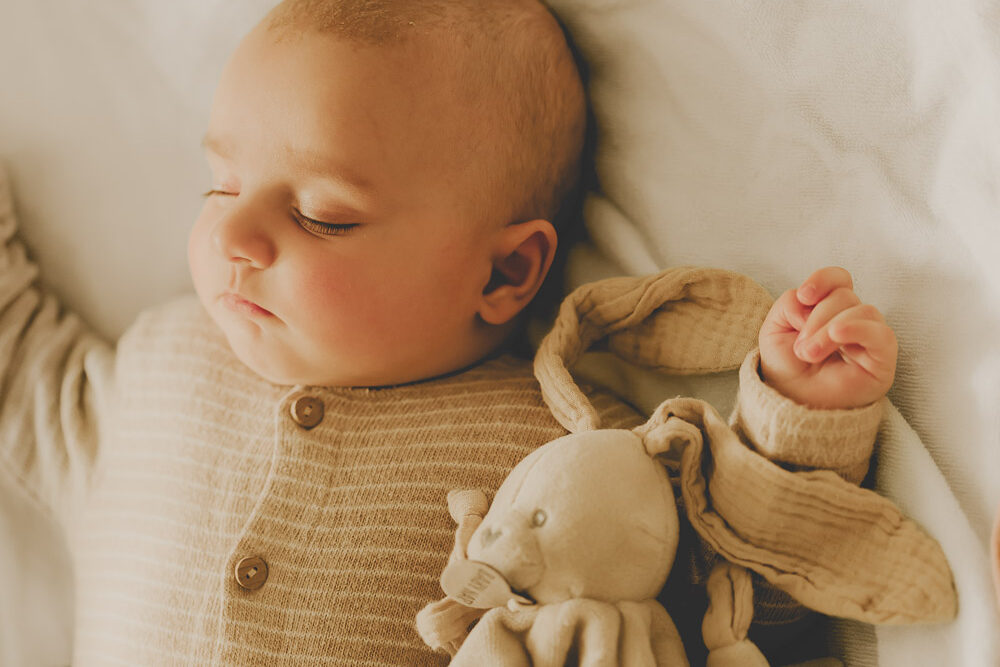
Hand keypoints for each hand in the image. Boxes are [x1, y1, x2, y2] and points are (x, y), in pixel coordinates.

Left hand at [758, 267, 896, 408]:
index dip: (823, 279)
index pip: (839, 279)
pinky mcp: (882, 359)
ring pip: (861, 310)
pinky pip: (881, 333)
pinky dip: (857, 328)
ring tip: (810, 354)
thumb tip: (809, 299)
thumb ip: (788, 303)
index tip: (804, 296)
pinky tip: (837, 336)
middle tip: (801, 348)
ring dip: (828, 330)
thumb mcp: (774, 329)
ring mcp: (869, 338)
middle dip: (816, 319)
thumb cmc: (786, 368)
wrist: (791, 404)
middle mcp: (853, 320)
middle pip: (844, 296)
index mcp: (829, 309)